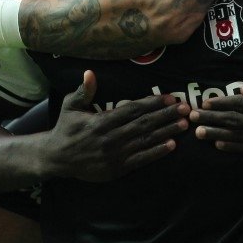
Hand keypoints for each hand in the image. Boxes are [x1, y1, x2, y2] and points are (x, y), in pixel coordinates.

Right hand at [43, 70, 189, 181]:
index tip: (170, 97)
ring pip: (146, 141)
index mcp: (101, 121)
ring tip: (184, 124)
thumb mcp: (71, 106)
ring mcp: (115, 155)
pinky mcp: (117, 169)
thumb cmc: (66, 128)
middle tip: (186, 108)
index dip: (152, 103)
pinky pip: (141, 159)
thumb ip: (83, 91)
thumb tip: (89, 72)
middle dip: (166, 115)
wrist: (57, 158)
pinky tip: (171, 145)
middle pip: (144, 124)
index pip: (133, 110)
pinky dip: (157, 152)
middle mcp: (111, 138)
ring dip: (167, 132)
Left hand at [188, 72, 242, 153]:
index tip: (204, 104)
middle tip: (192, 120)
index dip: (221, 106)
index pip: (241, 107)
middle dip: (213, 122)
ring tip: (200, 135)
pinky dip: (237, 148)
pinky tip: (222, 146)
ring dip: (219, 136)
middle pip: (236, 125)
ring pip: (242, 139)